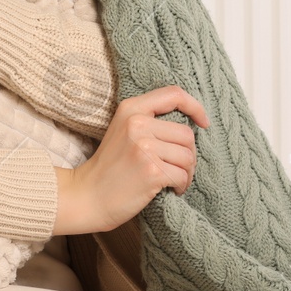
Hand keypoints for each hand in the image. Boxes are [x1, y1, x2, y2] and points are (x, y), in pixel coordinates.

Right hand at [52, 85, 209, 234]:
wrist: (88, 196)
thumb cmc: (110, 167)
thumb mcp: (123, 131)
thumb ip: (149, 120)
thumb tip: (190, 122)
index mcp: (131, 108)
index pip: (173, 94)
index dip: (195, 107)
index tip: (203, 122)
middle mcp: (137, 123)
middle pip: (187, 134)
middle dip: (188, 155)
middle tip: (177, 168)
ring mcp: (143, 147)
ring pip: (188, 156)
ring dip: (186, 173)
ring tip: (173, 180)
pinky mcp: (151, 171)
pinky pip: (183, 176)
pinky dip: (181, 186)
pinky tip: (170, 190)